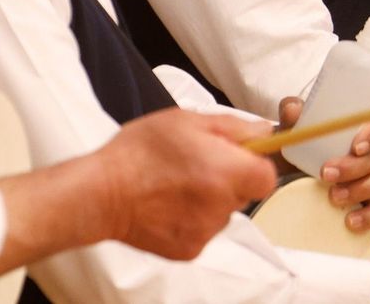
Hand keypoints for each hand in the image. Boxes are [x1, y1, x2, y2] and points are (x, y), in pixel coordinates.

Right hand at [96, 109, 277, 259]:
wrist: (102, 193)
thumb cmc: (139, 152)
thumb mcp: (186, 121)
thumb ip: (232, 127)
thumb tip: (262, 133)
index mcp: (226, 171)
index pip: (267, 176)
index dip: (254, 163)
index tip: (236, 155)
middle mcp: (221, 206)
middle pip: (243, 193)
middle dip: (228, 177)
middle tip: (196, 163)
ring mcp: (206, 232)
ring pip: (222, 212)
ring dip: (208, 198)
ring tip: (174, 183)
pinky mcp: (189, 250)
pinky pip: (202, 229)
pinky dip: (190, 217)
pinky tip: (167, 203)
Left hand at [277, 96, 369, 231]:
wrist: (291, 173)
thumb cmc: (299, 144)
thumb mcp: (292, 128)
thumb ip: (291, 114)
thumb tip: (293, 109)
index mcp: (354, 132)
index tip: (356, 147)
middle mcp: (365, 155)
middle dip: (351, 167)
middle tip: (326, 174)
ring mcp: (368, 179)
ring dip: (359, 190)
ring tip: (334, 197)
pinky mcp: (366, 203)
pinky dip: (368, 216)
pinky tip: (350, 221)